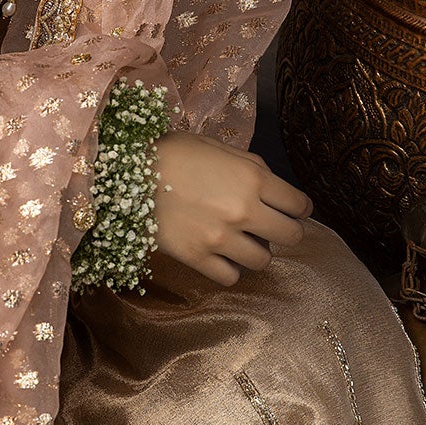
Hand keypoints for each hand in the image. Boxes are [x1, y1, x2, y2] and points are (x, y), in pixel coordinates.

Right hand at [149, 132, 312, 285]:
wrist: (126, 174)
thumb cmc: (172, 153)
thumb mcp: (217, 147)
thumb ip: (249, 166)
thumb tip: (271, 184)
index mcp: (253, 179)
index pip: (299, 204)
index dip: (299, 208)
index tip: (292, 210)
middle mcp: (244, 211)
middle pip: (291, 236)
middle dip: (286, 231)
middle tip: (272, 228)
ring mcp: (221, 238)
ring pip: (262, 260)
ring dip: (257, 251)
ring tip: (242, 242)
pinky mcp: (197, 258)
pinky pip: (231, 276)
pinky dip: (230, 269)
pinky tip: (221, 256)